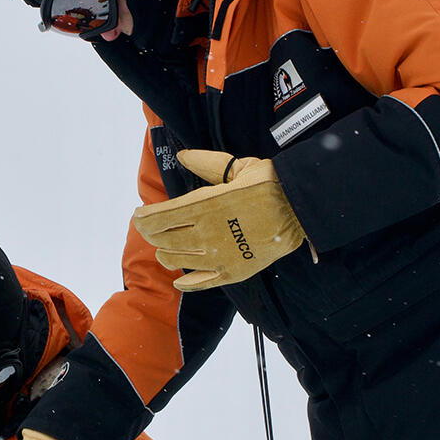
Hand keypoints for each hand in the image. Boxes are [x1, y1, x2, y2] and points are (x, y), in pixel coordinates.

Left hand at [132, 148, 306, 290]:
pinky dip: (185, 282)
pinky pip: (199, 283)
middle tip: (153, 228)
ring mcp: (217, 256)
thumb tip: (181, 156)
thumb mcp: (237, 167)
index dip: (142, 218)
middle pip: (161, 240)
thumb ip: (205, 163)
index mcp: (202, 206)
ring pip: (175, 260)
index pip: (155, 219)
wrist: (300, 208)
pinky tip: (180, 278)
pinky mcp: (232, 272)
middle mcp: (205, 234)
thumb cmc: (268, 183)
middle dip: (152, 234)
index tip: (139, 215)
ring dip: (165, 253)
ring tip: (165, 248)